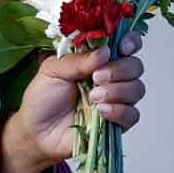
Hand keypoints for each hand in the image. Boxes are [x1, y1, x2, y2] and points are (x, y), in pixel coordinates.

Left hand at [1, 33, 144, 172]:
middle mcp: (110, 78)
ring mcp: (116, 100)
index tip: (122, 46)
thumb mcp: (52, 70)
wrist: (36, 131)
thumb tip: (104, 52)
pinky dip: (119, 111)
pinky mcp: (117, 122)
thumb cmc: (42, 98)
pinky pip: (133, 114)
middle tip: (96, 77)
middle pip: (135, 66)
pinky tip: (100, 112)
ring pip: (137, 89)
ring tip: (93, 97)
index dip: (130, 42)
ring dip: (117, 91)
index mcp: (96, 60)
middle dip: (120, 69)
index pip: (124, 45)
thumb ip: (77, 60)